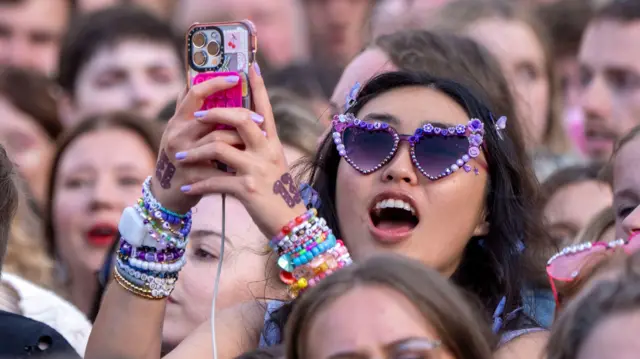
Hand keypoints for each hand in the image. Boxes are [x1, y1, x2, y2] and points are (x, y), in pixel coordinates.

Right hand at [151, 73, 262, 213]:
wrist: (167, 195)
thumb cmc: (182, 157)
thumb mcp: (182, 132)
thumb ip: (192, 110)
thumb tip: (198, 78)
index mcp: (177, 120)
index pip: (195, 93)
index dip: (215, 82)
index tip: (236, 77)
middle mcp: (177, 135)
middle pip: (213, 117)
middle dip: (240, 117)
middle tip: (260, 119)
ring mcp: (183, 156)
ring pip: (218, 142)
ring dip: (241, 142)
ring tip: (258, 142)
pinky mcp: (192, 176)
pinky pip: (220, 169)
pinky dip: (236, 167)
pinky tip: (249, 165)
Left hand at [175, 65, 306, 236]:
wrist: (291, 224)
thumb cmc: (279, 195)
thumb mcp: (274, 166)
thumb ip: (259, 149)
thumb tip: (241, 134)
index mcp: (273, 144)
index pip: (265, 109)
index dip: (258, 86)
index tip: (250, 65)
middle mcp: (267, 152)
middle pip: (241, 119)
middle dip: (215, 114)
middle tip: (196, 118)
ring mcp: (257, 169)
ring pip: (219, 148)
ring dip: (196, 152)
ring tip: (183, 157)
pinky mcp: (247, 189)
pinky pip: (215, 181)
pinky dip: (198, 184)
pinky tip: (187, 187)